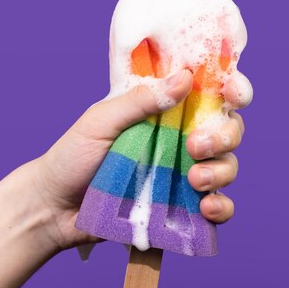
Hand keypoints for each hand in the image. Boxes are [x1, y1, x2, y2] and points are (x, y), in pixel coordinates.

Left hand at [32, 69, 244, 249]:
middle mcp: (179, 142)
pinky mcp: (180, 209)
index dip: (232, 90)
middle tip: (196, 147)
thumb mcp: (101, 121)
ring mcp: (182, 177)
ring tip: (195, 180)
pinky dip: (220, 209)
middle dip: (224, 136)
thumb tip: (184, 78)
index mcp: (163, 113)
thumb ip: (139, 101)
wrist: (53, 208)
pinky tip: (206, 209)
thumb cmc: (72, 157)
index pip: (208, 95)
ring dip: (221, 172)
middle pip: (227, 131)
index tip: (235, 93)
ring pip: (227, 168)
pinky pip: (216, 208)